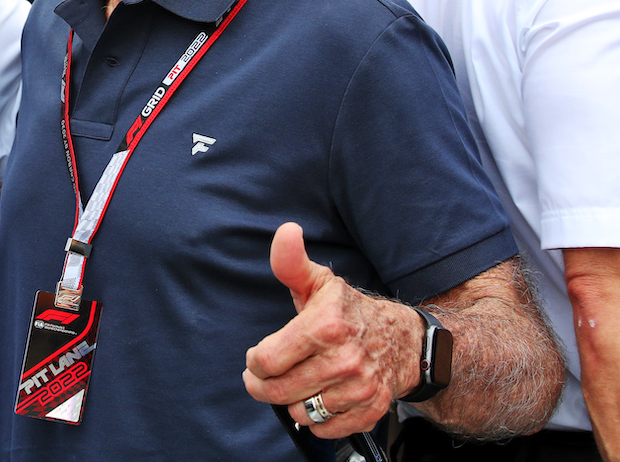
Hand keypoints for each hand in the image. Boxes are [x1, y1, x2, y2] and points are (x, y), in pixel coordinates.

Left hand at [242, 222, 418, 436]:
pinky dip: (316, 418)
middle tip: (264, 376)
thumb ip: (291, 262)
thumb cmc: (350, 311)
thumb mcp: (319, 282)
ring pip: (299, 411)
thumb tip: (286, 232)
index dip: (254, 361)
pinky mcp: (370, 411)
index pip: (266, 360)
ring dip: (291, 399)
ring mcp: (359, 389)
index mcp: (325, 326)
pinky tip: (319, 396)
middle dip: (262, 385)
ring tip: (298, 381)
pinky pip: (324, 429)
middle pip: (278, 390)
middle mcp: (344, 360)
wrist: (405, 341)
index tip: (258, 356)